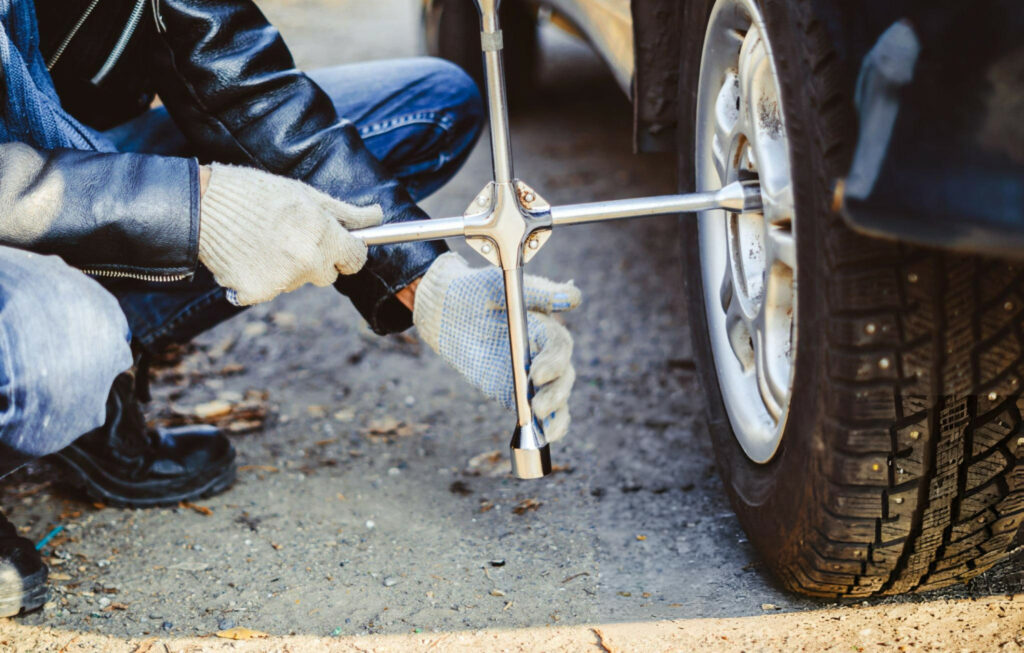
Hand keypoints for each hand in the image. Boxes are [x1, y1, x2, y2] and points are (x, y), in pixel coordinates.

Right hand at [198, 163, 382, 305]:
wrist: (203, 205)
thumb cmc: (257, 194)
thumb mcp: (306, 194)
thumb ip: (345, 212)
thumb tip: (377, 216)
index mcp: (324, 236)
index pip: (356, 259)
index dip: (348, 251)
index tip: (340, 246)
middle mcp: (307, 263)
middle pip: (327, 275)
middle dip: (316, 259)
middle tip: (290, 236)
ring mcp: (282, 282)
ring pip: (297, 282)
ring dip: (287, 268)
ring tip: (262, 240)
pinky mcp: (257, 294)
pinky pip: (269, 290)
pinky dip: (259, 278)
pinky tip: (246, 255)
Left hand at [413, 252, 581, 441]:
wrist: (443, 310)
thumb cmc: (474, 291)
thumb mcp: (500, 286)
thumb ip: (538, 293)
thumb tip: (574, 298)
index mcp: (543, 326)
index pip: (559, 345)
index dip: (554, 360)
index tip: (538, 372)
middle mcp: (541, 352)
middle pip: (563, 375)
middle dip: (556, 391)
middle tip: (539, 403)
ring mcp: (529, 375)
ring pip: (556, 396)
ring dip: (556, 411)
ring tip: (542, 419)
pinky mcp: (513, 393)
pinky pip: (535, 413)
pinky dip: (546, 426)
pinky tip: (546, 434)